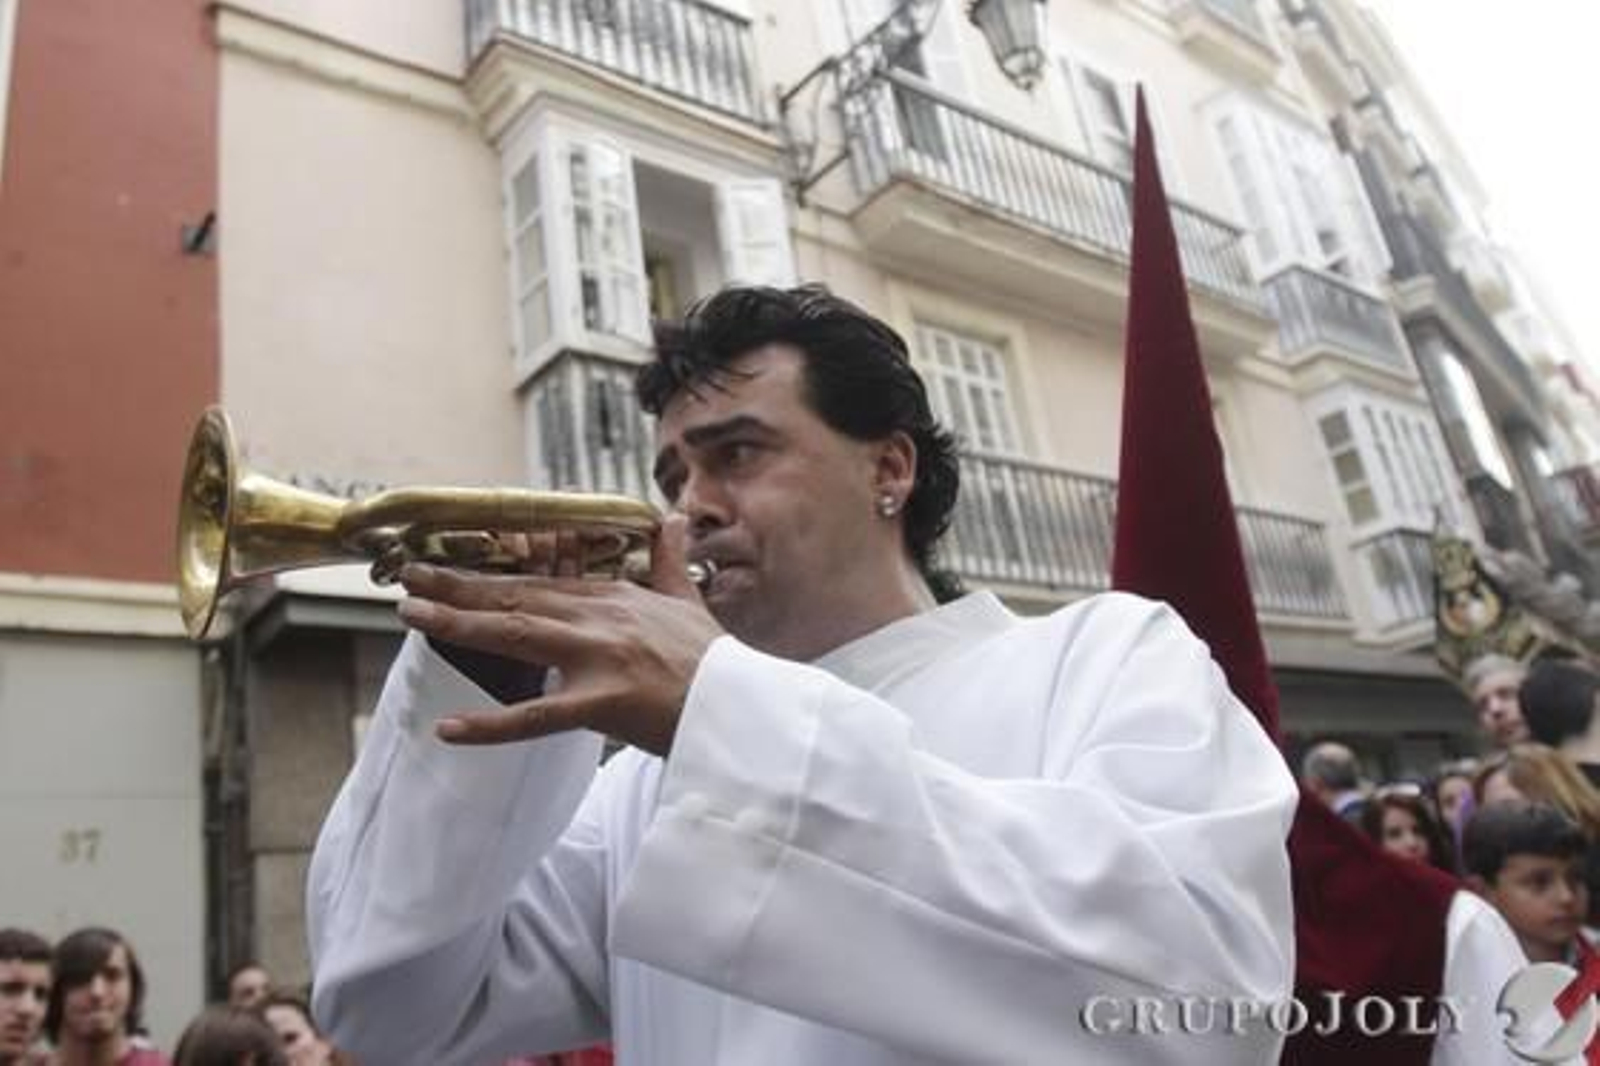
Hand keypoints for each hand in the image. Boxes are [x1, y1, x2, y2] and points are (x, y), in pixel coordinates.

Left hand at [395, 516, 722, 755]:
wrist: (742, 707)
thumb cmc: (714, 662)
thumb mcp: (687, 601)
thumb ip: (668, 560)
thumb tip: (674, 518)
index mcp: (615, 597)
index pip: (539, 580)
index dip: (490, 573)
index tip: (451, 565)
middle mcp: (600, 618)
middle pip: (516, 599)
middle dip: (458, 588)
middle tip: (408, 578)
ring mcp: (598, 658)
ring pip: (516, 636)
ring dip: (459, 624)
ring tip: (412, 613)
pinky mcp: (602, 704)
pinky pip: (536, 717)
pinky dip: (490, 725)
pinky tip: (449, 729)